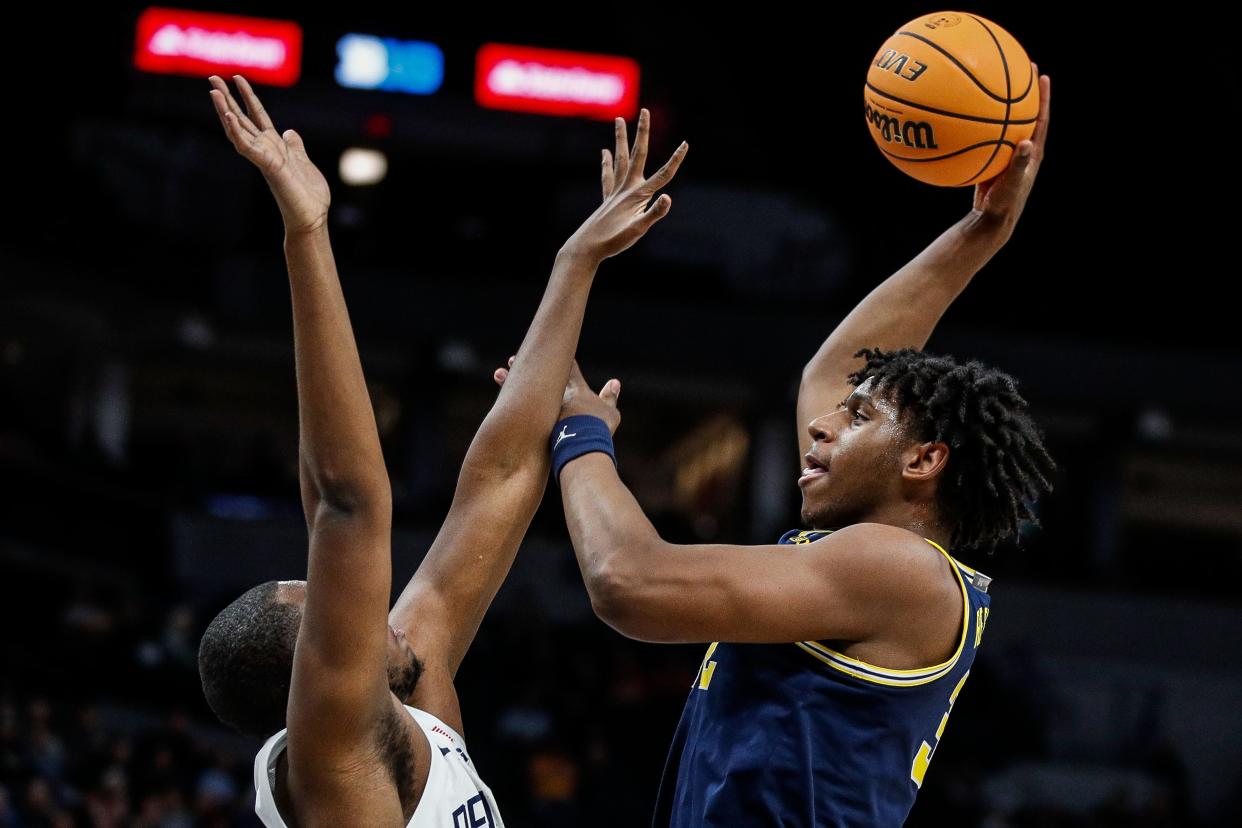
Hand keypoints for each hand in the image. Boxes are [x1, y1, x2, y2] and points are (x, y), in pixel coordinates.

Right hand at [208, 74, 329, 234]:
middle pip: (241, 119)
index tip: (237, 77)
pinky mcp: (267, 166)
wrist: (312, 217)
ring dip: (224, 111)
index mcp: (274, 146)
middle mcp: (265, 149)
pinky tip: (228, 116)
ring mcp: (264, 157)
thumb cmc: (308, 195)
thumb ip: (294, 146)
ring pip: (238, 130)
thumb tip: (289, 131)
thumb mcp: (303, 161)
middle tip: (211, 77)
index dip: (248, 96)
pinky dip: (236, 132)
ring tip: (213, 91)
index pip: (257, 116)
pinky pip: (247, 147)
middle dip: (227, 98)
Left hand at [495, 358, 620, 434]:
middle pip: (539, 376)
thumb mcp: (609, 412)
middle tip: (512, 358)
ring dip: (509, 382)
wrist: (581, 447)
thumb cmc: (599, 429)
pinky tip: (498, 401)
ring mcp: (542, 410)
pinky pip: (517, 411)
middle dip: (527, 366)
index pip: (567, 369)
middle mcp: (555, 397)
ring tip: (498, 373)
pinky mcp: (531, 425)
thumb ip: (609, 397)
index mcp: (576, 390)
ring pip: (523, 391)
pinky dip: (508, 404)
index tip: (549, 348)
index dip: (561, 358)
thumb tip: (614, 382)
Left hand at [561, 109, 687, 262]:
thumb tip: (668, 198)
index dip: (675, 160)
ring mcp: (614, 192)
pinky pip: (607, 175)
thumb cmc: (613, 242)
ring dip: (621, 139)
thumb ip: (654, 213)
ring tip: (619, 120)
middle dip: (642, 132)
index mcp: (637, 196)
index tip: (685, 143)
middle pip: (637, 154)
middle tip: (644, 111)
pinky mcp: (607, 199)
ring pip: (620, 159)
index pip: (663, 175)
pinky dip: (607, 162)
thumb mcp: (638, 231)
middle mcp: (625, 189)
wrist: (586, 248)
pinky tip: (604, 153)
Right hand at [971, 64, 1050, 233]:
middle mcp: (1022, 149)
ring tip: (992, 83)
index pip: (1040, 118)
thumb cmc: (1004, 204)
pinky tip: (962, 114)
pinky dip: (977, 124)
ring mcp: (1007, 154)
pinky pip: (985, 135)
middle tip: (1020, 67)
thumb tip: (1026, 142)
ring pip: (1005, 122)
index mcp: (1032, 152)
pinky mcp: (992, 159)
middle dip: (1024, 90)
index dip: (1042, 97)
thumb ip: (1019, 164)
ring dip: (1001, 104)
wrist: (990, 220)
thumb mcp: (1012, 184)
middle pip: (1025, 113)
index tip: (1041, 75)